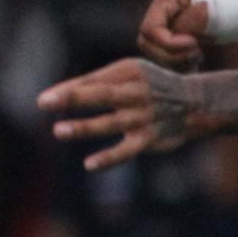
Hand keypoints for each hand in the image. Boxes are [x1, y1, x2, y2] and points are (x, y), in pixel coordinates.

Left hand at [39, 55, 198, 166]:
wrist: (195, 102)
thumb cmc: (147, 86)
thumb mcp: (126, 75)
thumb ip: (92, 84)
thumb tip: (53, 96)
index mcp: (128, 72)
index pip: (93, 80)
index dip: (67, 90)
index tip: (42, 100)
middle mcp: (136, 92)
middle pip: (102, 95)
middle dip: (73, 98)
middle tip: (45, 102)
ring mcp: (143, 116)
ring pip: (111, 123)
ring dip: (85, 127)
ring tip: (58, 130)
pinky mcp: (149, 138)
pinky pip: (127, 150)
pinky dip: (109, 157)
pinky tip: (89, 165)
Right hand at [133, 0, 216, 70]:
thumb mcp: (216, 13)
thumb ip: (189, 24)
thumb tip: (171, 37)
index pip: (150, 28)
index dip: (169, 44)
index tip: (196, 45)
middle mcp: (163, 7)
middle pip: (147, 41)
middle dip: (170, 55)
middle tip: (198, 55)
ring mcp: (168, 20)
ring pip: (154, 51)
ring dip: (174, 62)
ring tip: (199, 58)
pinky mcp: (176, 34)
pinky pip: (165, 55)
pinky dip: (178, 64)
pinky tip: (195, 63)